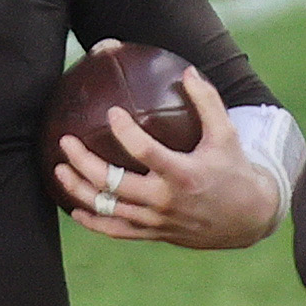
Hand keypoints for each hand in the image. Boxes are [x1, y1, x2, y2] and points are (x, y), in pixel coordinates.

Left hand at [52, 65, 283, 247]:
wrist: (247, 219)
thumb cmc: (234, 170)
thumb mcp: (226, 134)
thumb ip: (207, 102)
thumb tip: (187, 71)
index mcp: (182, 174)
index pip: (145, 152)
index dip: (125, 132)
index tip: (112, 112)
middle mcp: (165, 200)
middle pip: (113, 184)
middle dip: (84, 162)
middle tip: (66, 142)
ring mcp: (157, 220)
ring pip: (108, 208)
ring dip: (79, 190)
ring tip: (59, 169)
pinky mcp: (154, 233)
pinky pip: (117, 231)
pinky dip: (94, 222)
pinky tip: (75, 208)